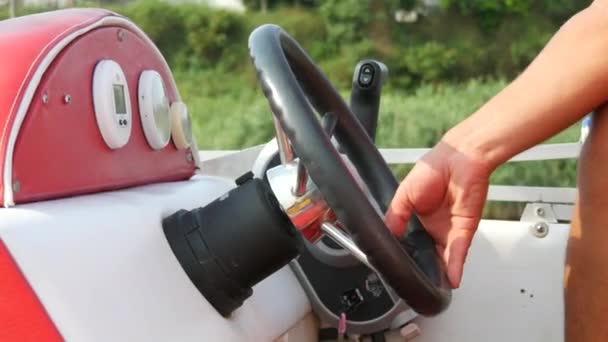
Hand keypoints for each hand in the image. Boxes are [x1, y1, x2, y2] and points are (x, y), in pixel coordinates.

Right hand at [385, 140, 491, 287]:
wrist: (459, 159)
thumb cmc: (433, 168)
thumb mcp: (403, 195)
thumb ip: (395, 216)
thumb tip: (387, 236)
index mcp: (417, 217)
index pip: (410, 242)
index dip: (405, 255)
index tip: (397, 267)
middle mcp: (433, 226)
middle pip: (427, 254)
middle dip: (423, 269)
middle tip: (414, 283)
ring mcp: (449, 230)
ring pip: (443, 258)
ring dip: (440, 274)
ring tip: (433, 289)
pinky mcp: (464, 229)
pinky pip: (458, 251)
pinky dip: (455, 266)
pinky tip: (450, 279)